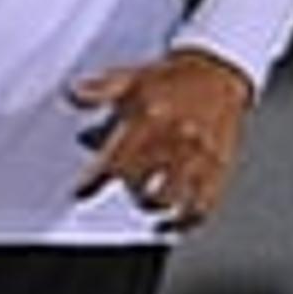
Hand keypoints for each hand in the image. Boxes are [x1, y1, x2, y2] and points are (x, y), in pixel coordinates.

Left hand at [68, 45, 254, 226]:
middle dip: (127, 189)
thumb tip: (73, 93)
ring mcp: (200, 154)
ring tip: (145, 205)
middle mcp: (176, 138)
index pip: (116, 157)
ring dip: (154, 205)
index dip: (95, 179)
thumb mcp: (132, 76)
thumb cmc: (173, 78)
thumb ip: (101, 89)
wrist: (218, 70)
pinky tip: (175, 223)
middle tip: (121, 189)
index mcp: (151, 117)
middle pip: (143, 182)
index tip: (82, 191)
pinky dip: (188, 218)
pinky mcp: (219, 165)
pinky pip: (204, 202)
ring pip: (173, 196)